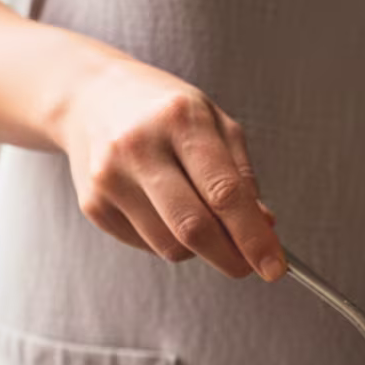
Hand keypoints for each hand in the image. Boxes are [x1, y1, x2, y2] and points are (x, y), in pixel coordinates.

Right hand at [54, 56, 285, 279]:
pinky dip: (170, 241)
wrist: (90, 97)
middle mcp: (139, 147)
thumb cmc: (167, 115)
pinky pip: (148, 246)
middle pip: (194, 228)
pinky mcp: (93, 205)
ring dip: (200, 249)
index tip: (274, 268)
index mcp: (180, 120)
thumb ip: (243, 178)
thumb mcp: (215, 124)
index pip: (224, 193)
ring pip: (172, 246)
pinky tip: (164, 210)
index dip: (253, 238)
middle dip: (231, 258)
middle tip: (249, 266)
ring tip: (201, 218)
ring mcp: (110, 178)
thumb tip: (264, 231)